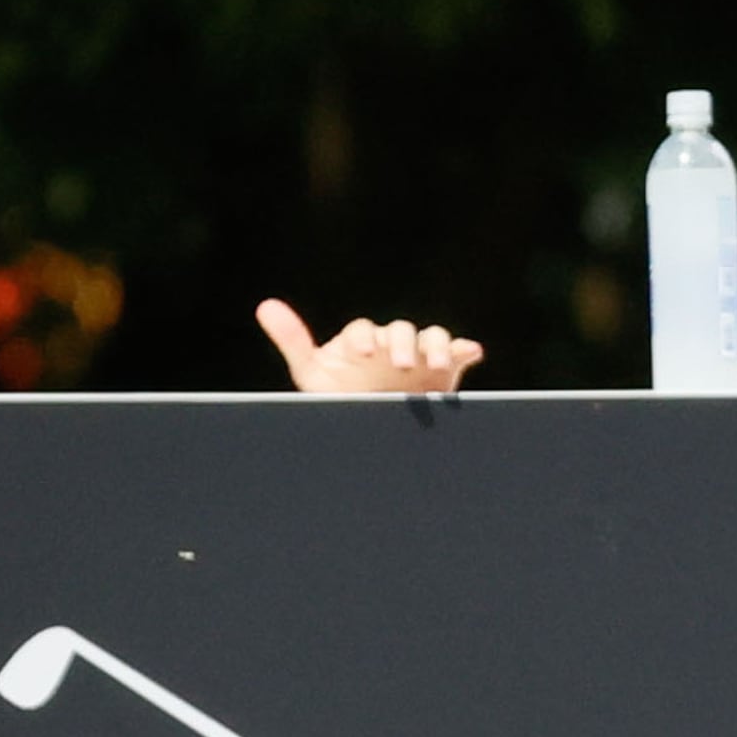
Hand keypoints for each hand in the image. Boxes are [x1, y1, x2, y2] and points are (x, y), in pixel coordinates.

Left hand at [258, 298, 485, 392]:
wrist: (373, 432)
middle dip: (401, 344)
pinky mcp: (445, 370)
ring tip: (434, 364)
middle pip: (400, 329)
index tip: (362, 354)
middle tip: (399, 363)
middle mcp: (391, 344)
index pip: (362, 329)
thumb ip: (294, 341)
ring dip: (435, 345)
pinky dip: (465, 350)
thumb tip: (265, 305)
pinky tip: (470, 353)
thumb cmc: (342, 399)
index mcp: (361, 342)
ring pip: (431, 336)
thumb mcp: (315, 374)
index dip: (362, 338)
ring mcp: (419, 356)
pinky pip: (458, 353)